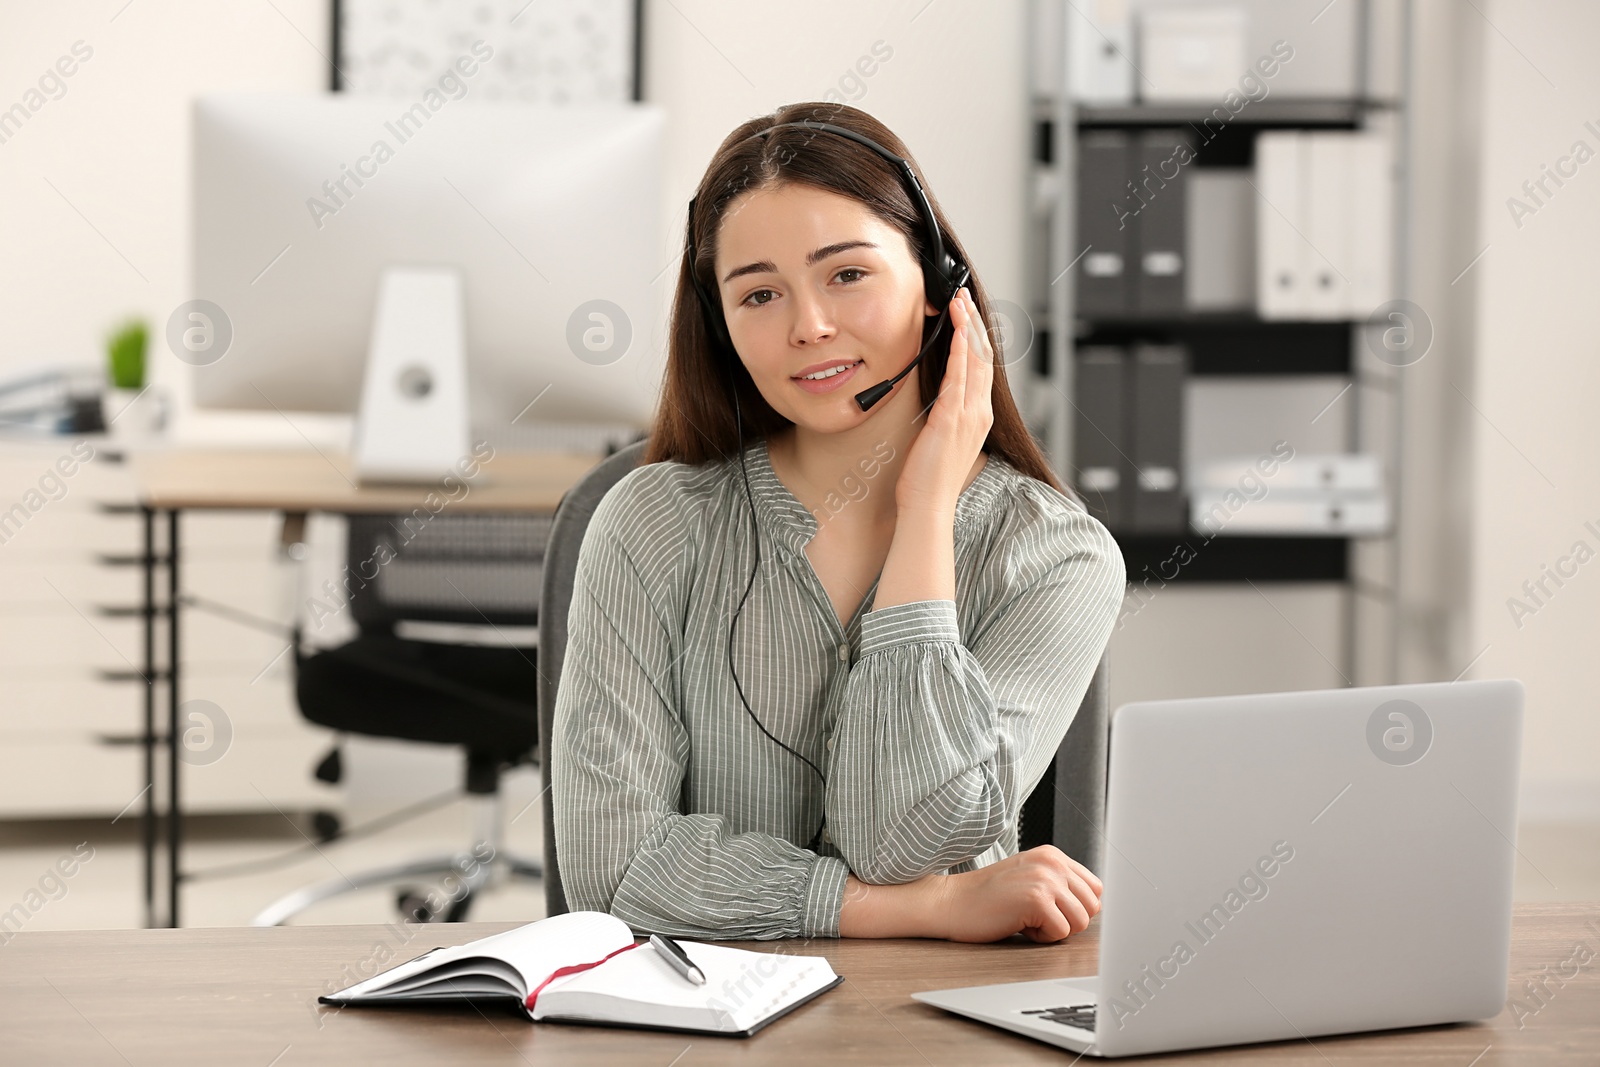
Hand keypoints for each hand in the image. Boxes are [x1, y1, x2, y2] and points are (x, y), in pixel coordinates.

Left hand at [893, 286, 994, 516]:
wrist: (928, 507)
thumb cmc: (928, 479)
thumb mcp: (940, 440)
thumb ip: (945, 416)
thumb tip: (938, 398)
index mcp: (977, 418)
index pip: (982, 368)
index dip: (976, 338)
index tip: (967, 315)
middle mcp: (979, 413)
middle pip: (984, 357)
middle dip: (974, 324)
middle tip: (963, 297)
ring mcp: (968, 416)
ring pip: (976, 361)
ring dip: (968, 328)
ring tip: (959, 302)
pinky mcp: (952, 420)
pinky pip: (960, 378)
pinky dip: (961, 351)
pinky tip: (957, 331)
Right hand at [934, 846, 1102, 942]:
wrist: (950, 902)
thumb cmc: (987, 898)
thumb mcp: (1029, 878)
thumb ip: (1059, 884)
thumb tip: (1094, 906)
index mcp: (1053, 855)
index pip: (1094, 889)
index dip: (1074, 908)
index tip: (1047, 909)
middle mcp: (1053, 863)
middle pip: (1092, 907)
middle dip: (1067, 920)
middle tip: (1034, 915)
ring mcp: (1046, 879)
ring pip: (1081, 921)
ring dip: (1054, 929)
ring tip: (1026, 918)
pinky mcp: (1037, 899)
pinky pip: (1061, 933)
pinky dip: (1040, 937)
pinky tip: (1018, 924)